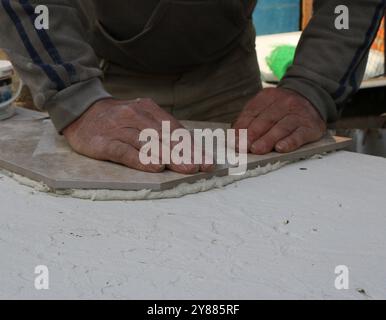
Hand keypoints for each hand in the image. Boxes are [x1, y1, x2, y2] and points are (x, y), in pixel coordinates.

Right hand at [63, 98, 212, 173]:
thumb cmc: (118, 119)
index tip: (206, 162)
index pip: (175, 130)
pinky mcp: (103, 141)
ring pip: (148, 143)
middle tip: (200, 167)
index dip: (192, 147)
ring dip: (169, 156)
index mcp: (148, 109)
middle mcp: (135, 116)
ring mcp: (119, 128)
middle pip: (164, 137)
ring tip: (185, 168)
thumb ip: (161, 131)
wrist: (80, 110)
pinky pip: (125, 151)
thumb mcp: (141, 118)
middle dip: (185, 153)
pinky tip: (155, 168)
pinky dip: (141, 160)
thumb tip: (188, 150)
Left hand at [233, 88, 326, 153]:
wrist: (313, 94)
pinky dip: (290, 142)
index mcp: (268, 97)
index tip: (234, 141)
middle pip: (266, 120)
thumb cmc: (283, 107)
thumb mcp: (265, 105)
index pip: (252, 113)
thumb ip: (249, 119)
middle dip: (252, 135)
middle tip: (243, 147)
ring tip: (257, 149)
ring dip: (268, 140)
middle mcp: (284, 103)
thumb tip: (235, 138)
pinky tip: (281, 148)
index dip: (242, 128)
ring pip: (281, 127)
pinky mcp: (311, 126)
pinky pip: (300, 134)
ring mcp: (298, 114)